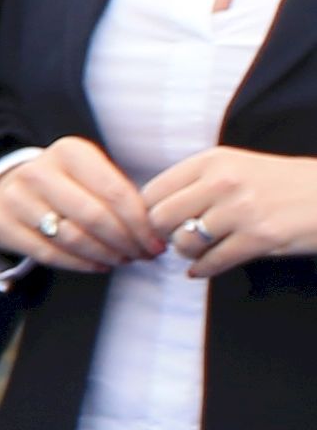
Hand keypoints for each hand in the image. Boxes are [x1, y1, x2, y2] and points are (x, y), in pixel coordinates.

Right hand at [0, 137, 163, 274]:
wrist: (13, 185)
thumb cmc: (70, 183)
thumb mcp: (94, 174)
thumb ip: (122, 195)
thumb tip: (155, 232)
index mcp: (69, 152)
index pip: (115, 192)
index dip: (141, 223)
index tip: (157, 242)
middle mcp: (38, 172)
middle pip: (94, 217)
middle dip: (126, 242)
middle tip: (144, 255)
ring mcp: (15, 199)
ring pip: (71, 238)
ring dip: (105, 256)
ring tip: (123, 260)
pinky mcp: (2, 225)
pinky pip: (48, 254)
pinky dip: (80, 264)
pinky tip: (98, 264)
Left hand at [144, 146, 316, 278]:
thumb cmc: (281, 183)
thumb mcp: (236, 166)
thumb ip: (196, 183)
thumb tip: (153, 212)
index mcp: (212, 160)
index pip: (152, 192)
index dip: (149, 214)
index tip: (158, 225)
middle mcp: (223, 181)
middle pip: (160, 218)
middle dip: (164, 235)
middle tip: (176, 240)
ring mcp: (242, 209)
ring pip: (184, 242)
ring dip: (187, 253)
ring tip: (199, 250)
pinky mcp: (260, 237)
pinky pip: (212, 262)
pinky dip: (203, 269)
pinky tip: (205, 267)